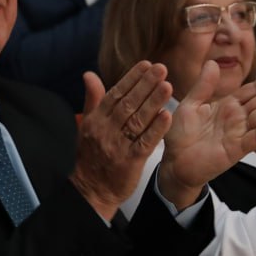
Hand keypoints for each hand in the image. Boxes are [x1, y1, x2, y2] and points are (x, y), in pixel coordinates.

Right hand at [71, 64, 172, 219]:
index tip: (146, 64)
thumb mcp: (87, 126)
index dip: (131, 79)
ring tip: (168, 86)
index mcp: (96, 120)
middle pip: (128, 104)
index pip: (115, 94)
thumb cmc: (91, 157)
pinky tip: (167, 116)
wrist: (90, 190)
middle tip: (161, 69)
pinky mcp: (129, 162)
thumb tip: (89, 74)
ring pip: (137, 120)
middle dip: (146, 85)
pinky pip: (144, 143)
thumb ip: (92, 99)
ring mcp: (117, 146)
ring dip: (153, 102)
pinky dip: (156, 129)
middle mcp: (106, 130)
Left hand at [159, 62, 255, 204]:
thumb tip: (212, 62)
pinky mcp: (236, 150)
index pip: (254, 89)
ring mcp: (239, 134)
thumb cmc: (180, 135)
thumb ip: (203, 86)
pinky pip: (254, 138)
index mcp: (228, 106)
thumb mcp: (190, 105)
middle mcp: (238, 118)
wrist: (173, 163)